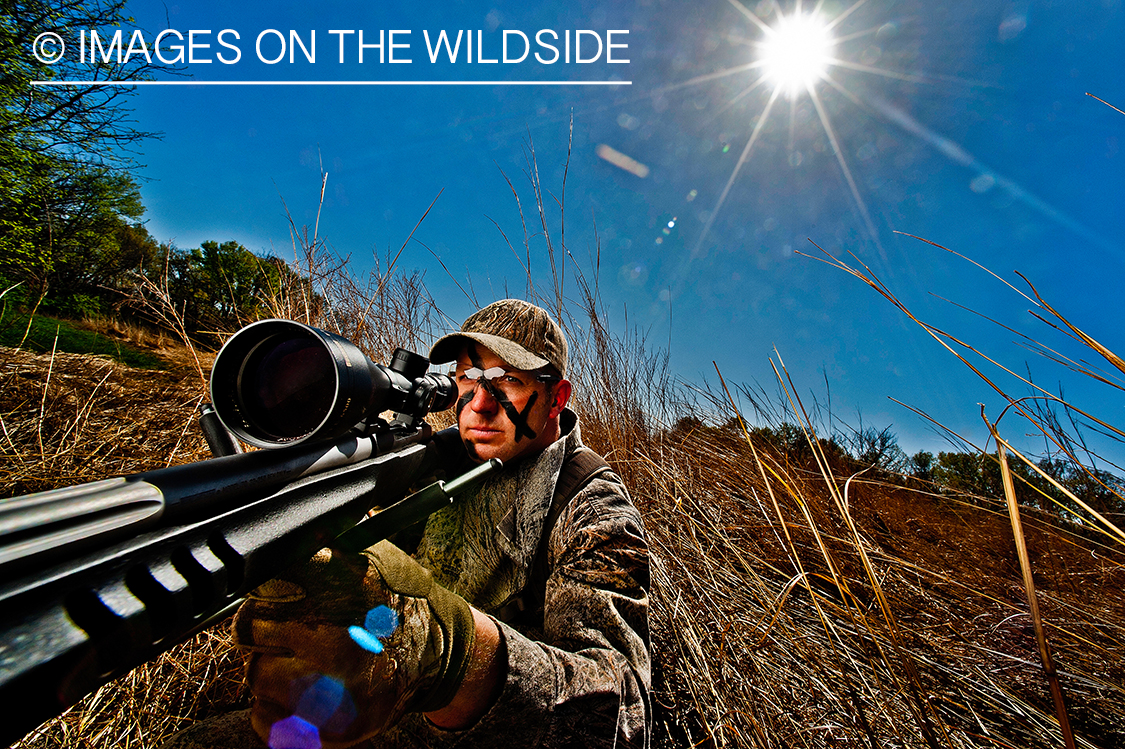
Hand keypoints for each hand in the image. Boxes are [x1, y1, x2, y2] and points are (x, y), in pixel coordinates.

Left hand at [232, 541, 475, 748]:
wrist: (435, 655)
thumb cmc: (392, 603)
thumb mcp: (370, 557)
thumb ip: (322, 546)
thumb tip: (277, 526)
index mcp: (340, 586)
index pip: (262, 581)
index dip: (267, 586)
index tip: (276, 591)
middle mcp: (333, 637)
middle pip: (248, 627)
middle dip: (267, 628)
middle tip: (298, 628)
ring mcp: (329, 688)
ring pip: (255, 673)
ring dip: (274, 668)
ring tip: (311, 660)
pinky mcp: (324, 727)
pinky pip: (265, 714)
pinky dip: (279, 705)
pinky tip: (311, 690)